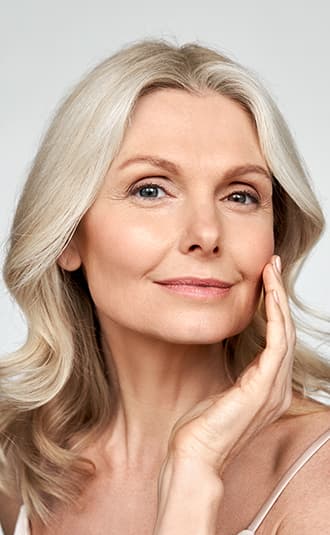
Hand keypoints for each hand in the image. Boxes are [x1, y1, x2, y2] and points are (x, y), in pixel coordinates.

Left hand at [163, 255, 295, 476]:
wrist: (194, 455)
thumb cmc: (201, 426)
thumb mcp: (221, 388)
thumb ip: (235, 369)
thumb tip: (231, 347)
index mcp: (268, 386)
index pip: (277, 338)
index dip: (274, 307)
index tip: (266, 279)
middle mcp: (278, 386)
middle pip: (285, 330)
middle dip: (279, 294)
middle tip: (273, 264)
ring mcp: (274, 388)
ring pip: (284, 331)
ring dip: (279, 298)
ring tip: (271, 271)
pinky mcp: (264, 388)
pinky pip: (277, 343)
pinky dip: (275, 317)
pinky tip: (269, 295)